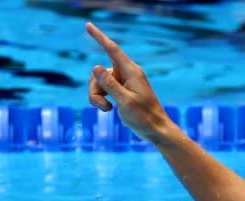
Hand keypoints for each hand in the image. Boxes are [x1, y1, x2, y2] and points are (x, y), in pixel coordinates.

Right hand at [86, 22, 171, 143]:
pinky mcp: (121, 91)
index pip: (112, 50)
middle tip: (103, 105)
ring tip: (107, 109)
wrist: (156, 130)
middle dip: (95, 88)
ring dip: (97, 97)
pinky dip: (101, 100)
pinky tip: (109, 109)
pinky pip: (103, 90)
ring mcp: (123, 82)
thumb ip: (110, 84)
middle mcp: (127, 73)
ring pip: (99, 82)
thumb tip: (95, 66)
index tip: (88, 25)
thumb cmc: (144, 117)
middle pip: (99, 72)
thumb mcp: (125, 101)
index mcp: (131, 72)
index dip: (99, 37)